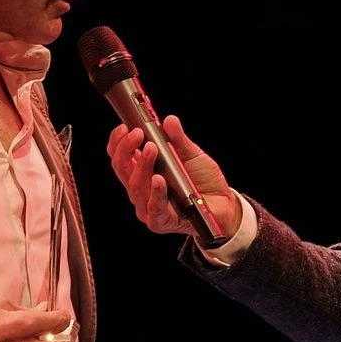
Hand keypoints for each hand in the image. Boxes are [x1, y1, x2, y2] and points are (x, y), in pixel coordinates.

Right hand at [105, 115, 239, 236]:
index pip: (120, 157)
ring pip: (135, 186)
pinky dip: (155, 192)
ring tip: (151, 149)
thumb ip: (178, 139)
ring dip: (142, 166)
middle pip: (122, 169)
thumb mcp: (191, 155)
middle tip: (137, 133)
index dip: (118, 142)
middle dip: (126, 149)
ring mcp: (147, 206)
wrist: (223, 205)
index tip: (124, 127)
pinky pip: (153, 206)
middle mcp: (141, 188)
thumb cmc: (202, 182)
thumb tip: (169, 120)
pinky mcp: (160, 221)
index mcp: (143, 171)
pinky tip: (158, 179)